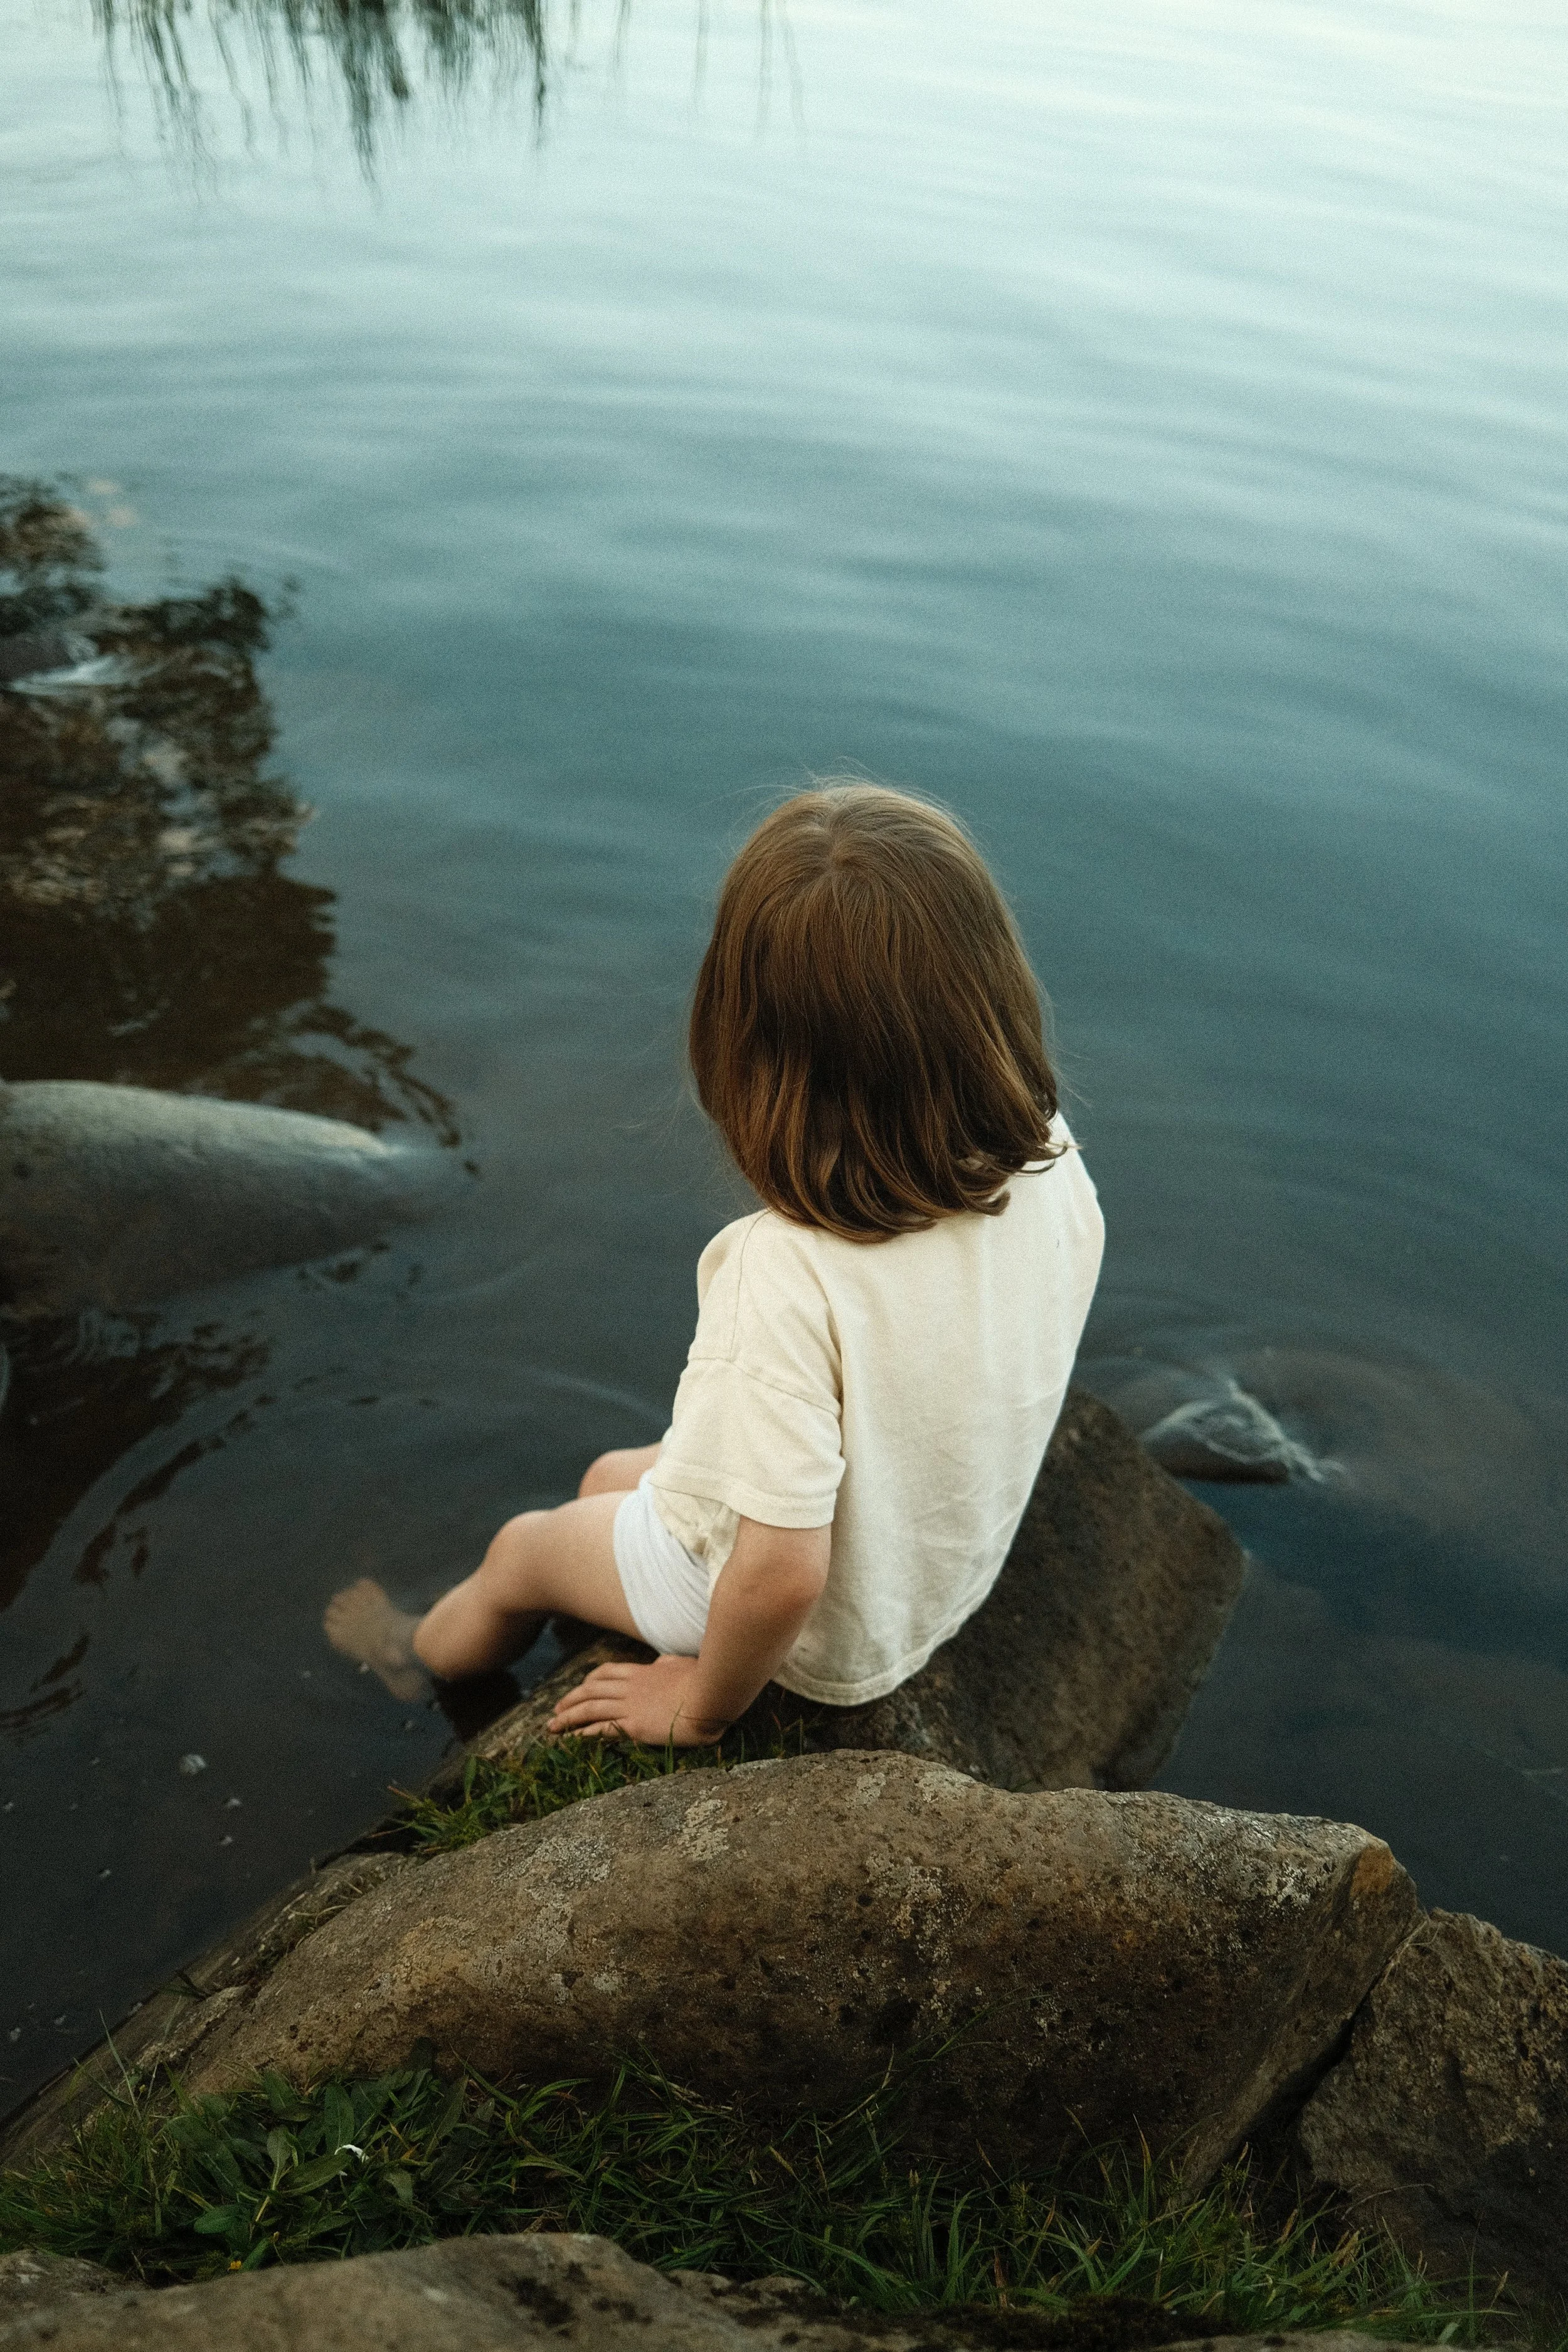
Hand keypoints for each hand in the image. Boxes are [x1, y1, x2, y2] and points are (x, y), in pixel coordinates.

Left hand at [546, 1654, 729, 1746]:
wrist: (712, 1695)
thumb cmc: (705, 1680)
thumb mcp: (683, 1664)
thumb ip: (668, 1663)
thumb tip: (661, 1662)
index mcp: (644, 1672)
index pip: (608, 1672)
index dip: (590, 1680)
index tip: (581, 1686)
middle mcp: (632, 1687)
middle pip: (592, 1690)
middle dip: (571, 1699)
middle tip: (556, 1709)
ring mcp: (632, 1706)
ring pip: (591, 1708)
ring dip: (568, 1717)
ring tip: (552, 1726)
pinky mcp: (636, 1725)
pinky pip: (602, 1728)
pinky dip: (584, 1732)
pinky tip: (573, 1738)